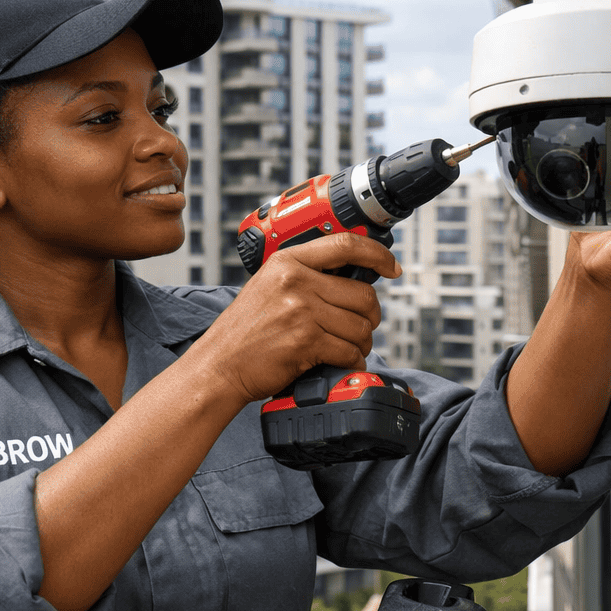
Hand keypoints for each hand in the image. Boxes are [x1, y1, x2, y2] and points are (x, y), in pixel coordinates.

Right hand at [192, 233, 400, 404]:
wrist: (219, 365)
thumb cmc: (244, 332)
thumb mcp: (268, 287)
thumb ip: (303, 277)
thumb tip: (350, 279)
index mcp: (287, 262)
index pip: (345, 244)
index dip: (377, 254)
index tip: (391, 266)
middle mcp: (295, 282)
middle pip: (363, 295)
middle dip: (370, 317)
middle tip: (361, 327)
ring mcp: (301, 311)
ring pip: (360, 327)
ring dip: (361, 343)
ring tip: (346, 348)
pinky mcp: (305, 342)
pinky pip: (349, 351)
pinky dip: (351, 361)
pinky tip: (340, 362)